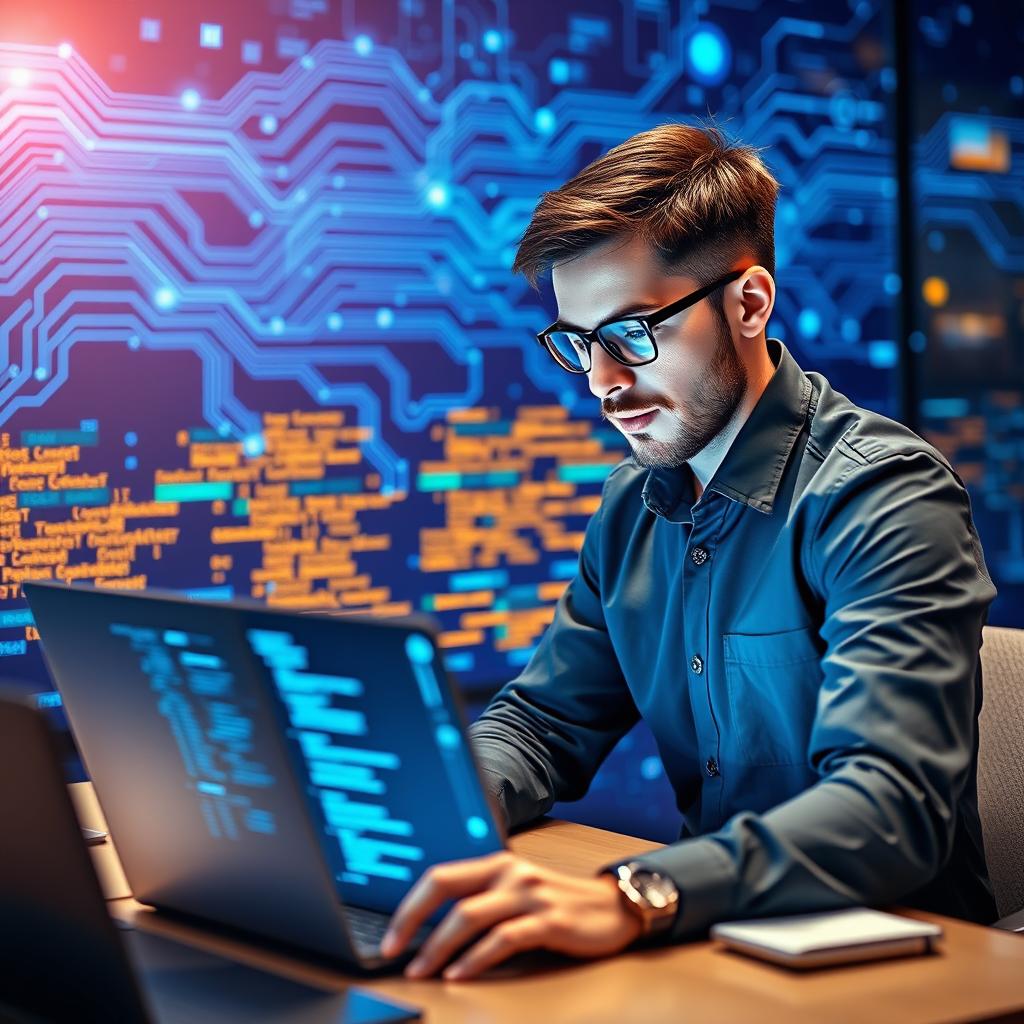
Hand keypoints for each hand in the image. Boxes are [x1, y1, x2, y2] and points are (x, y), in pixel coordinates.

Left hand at [379, 851, 642, 980]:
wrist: (614, 908)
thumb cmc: (558, 904)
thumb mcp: (516, 892)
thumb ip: (482, 900)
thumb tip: (430, 931)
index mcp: (496, 864)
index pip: (440, 876)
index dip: (409, 906)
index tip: (389, 937)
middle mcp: (509, 872)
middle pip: (446, 888)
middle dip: (412, 921)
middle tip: (393, 952)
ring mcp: (529, 894)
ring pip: (469, 916)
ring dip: (439, 947)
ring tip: (421, 971)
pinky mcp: (549, 920)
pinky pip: (503, 939)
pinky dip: (476, 959)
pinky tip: (461, 974)